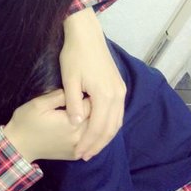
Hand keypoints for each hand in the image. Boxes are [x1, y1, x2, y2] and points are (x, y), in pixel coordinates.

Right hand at [3, 89, 90, 162]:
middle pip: (97, 120)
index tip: (86, 88)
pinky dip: (90, 133)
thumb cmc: (26, 122)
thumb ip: (59, 96)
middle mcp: (79, 138)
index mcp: (71, 123)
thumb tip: (77, 92)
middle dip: (95, 108)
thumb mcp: (39, 104)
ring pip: (95, 132)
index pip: (91, 106)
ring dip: (94, 121)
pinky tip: (85, 124)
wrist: (17, 146)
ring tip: (89, 110)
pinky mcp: (74, 155)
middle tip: (90, 97)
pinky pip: (89, 142)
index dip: (89, 95)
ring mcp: (78, 149)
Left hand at [61, 7, 125, 160]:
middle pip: (110, 128)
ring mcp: (120, 91)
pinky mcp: (119, 87)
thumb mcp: (69, 79)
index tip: (79, 153)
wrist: (87, 35)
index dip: (89, 142)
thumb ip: (74, 103)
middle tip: (85, 156)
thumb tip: (76, 124)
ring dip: (106, 136)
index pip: (98, 127)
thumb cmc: (74, 55)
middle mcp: (117, 95)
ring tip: (92, 147)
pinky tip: (101, 131)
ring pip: (117, 121)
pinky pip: (118, 112)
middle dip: (98, 144)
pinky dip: (110, 125)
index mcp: (104, 94)